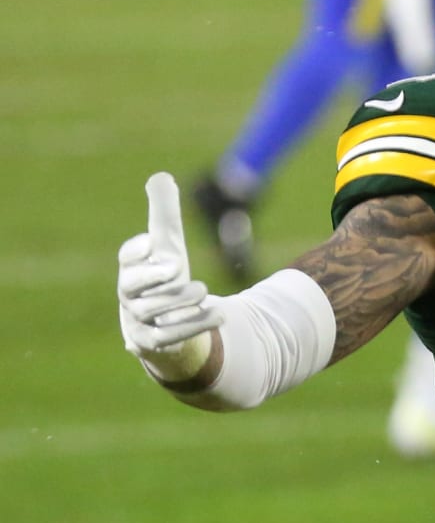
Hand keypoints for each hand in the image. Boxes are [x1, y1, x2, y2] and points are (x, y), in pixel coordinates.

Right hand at [119, 173, 221, 380]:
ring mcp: (138, 322)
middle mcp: (129, 297)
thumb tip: (160, 177)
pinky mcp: (153, 346)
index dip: (136, 250)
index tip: (152, 242)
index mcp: (131, 269)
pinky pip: (170, 339)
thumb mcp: (168, 246)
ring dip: (180, 300)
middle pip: (133, 287)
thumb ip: (164, 215)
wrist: (168, 325)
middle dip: (156, 277)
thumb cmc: (164, 280)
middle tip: (177, 268)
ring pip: (152, 313)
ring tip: (202, 291)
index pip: (127, 258)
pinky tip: (220, 314)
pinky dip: (195, 325)